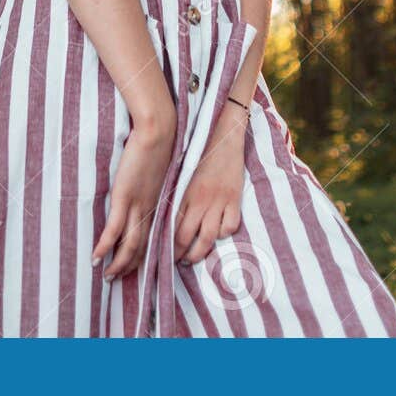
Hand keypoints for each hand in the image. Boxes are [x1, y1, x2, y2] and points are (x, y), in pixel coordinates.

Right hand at [93, 111, 174, 281]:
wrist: (158, 131)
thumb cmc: (157, 143)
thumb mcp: (156, 167)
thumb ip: (149, 180)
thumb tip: (139, 184)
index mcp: (157, 203)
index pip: (151, 237)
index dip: (142, 255)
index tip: (133, 267)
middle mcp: (149, 209)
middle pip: (141, 246)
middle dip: (129, 266)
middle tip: (116, 278)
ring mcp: (137, 204)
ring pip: (129, 244)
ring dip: (118, 264)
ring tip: (107, 276)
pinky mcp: (124, 197)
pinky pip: (114, 229)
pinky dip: (105, 246)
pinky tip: (96, 258)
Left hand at [175, 106, 248, 265]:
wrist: (221, 133)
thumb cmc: (197, 151)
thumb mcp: (180, 172)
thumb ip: (174, 193)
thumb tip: (162, 214)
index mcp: (182, 192)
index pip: (171, 227)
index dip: (167, 245)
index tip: (164, 254)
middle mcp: (198, 200)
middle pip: (187, 238)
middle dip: (181, 255)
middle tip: (178, 262)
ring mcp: (217, 200)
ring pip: (208, 237)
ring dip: (200, 252)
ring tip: (194, 257)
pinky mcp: (234, 197)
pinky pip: (230, 226)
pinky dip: (225, 233)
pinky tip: (220, 233)